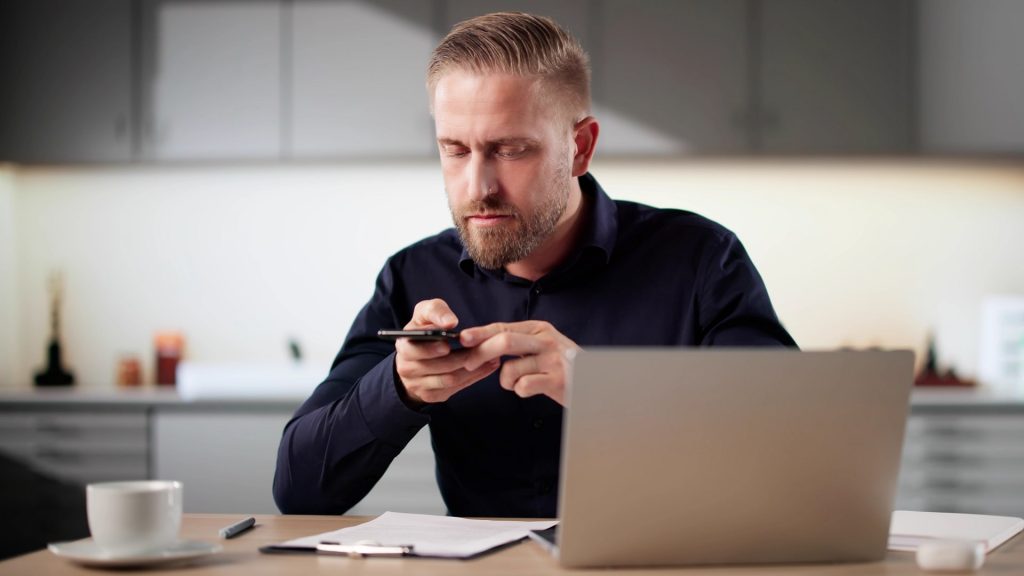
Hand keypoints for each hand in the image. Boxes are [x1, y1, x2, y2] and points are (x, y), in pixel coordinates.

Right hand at [394, 299, 499, 405]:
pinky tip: (487, 366)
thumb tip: (450, 323)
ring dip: (472, 369)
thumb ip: (436, 311)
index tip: (447, 345)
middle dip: (462, 358)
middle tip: (484, 349)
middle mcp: (406, 368)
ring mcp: (418, 385)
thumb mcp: (425, 313)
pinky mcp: (431, 395)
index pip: (413, 350)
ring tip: (492, 357)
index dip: (430, 349)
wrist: (417, 355)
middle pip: (437, 367)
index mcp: (403, 346)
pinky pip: (454, 388)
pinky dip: (473, 377)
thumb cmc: (425, 328)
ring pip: (448, 379)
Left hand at [460, 321, 579, 405]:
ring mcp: (552, 360)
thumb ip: (517, 342)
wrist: (595, 383)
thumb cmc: (561, 366)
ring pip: (510, 369)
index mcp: (538, 329)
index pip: (503, 327)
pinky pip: (523, 387)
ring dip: (506, 381)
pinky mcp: (557, 381)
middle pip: (504, 341)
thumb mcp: (541, 346)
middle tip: (469, 363)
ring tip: (518, 383)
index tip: (461, 338)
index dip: (480, 333)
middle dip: (481, 352)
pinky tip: (531, 389)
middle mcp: (546, 340)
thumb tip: (479, 343)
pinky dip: (519, 391)